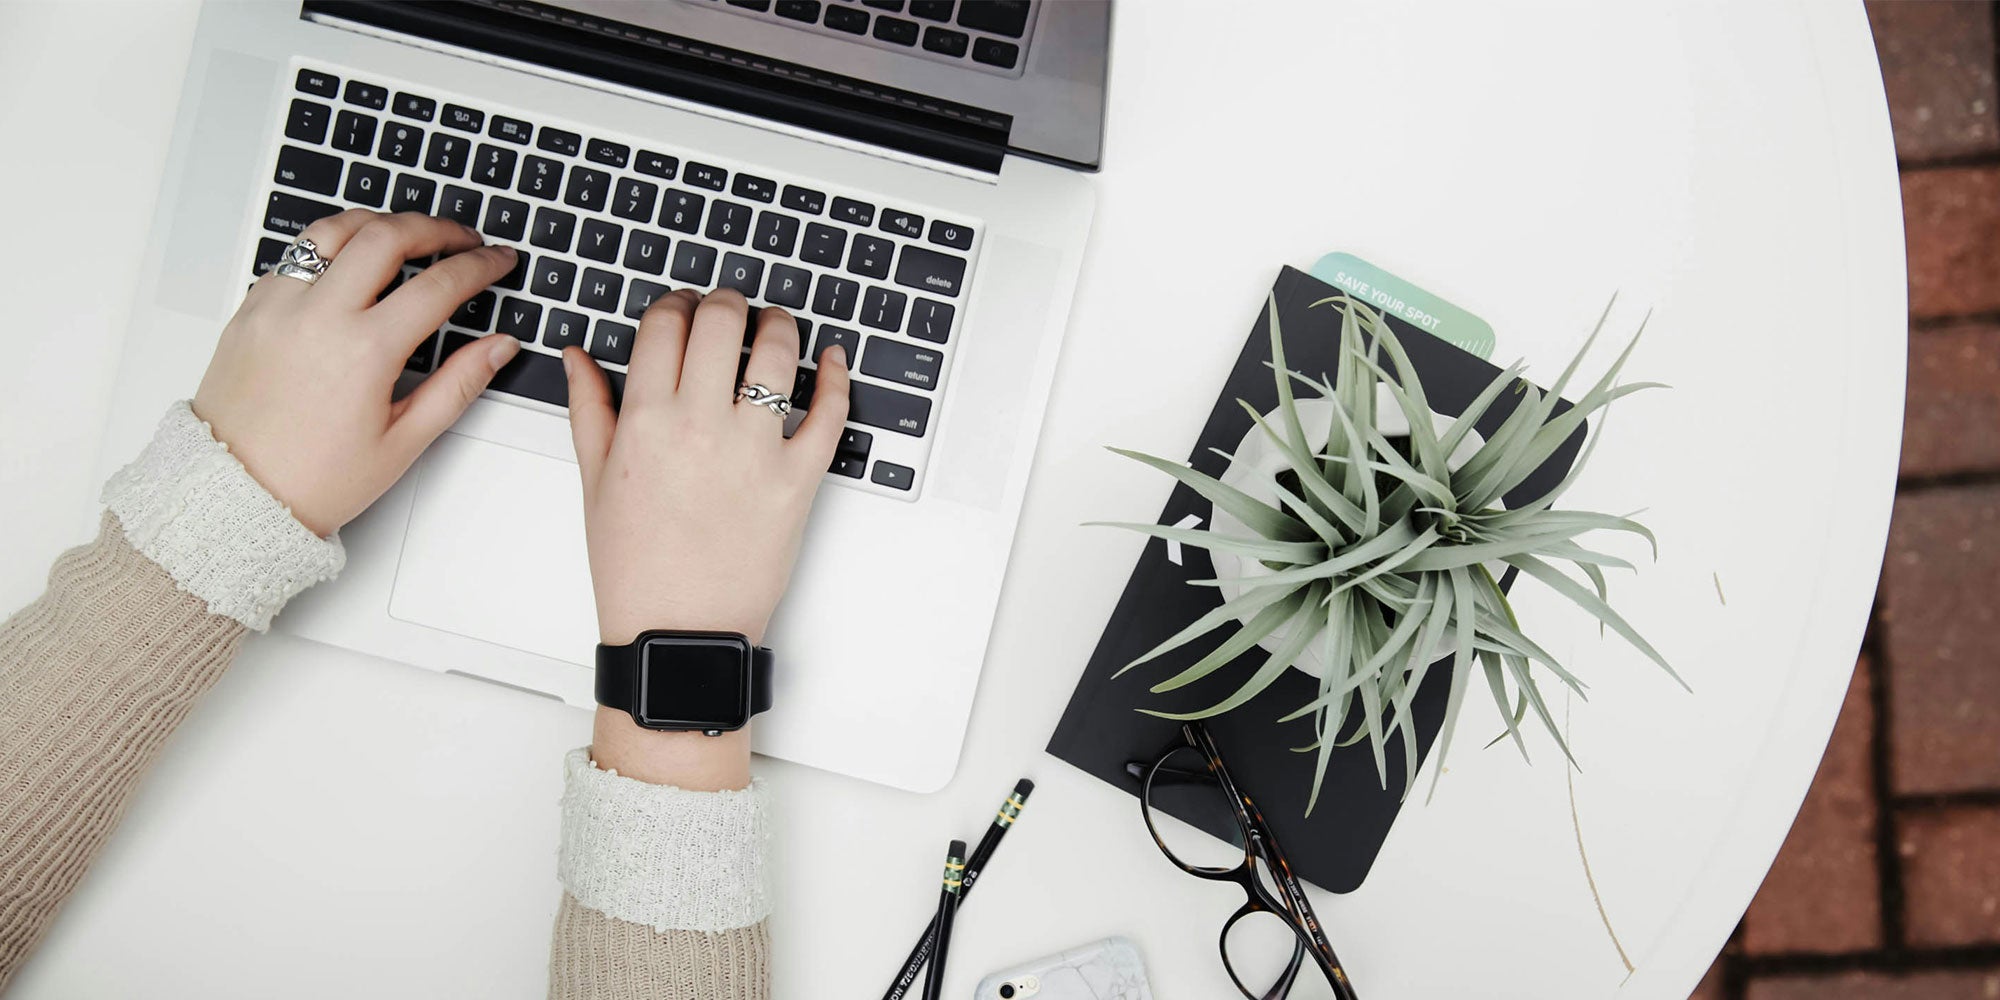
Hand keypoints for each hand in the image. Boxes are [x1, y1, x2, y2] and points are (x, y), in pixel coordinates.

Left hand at [193, 210, 521, 535]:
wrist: (234, 494)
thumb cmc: (314, 479)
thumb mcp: (403, 441)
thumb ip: (458, 384)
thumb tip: (498, 347)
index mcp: (363, 351)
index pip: (438, 285)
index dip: (479, 265)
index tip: (497, 260)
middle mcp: (318, 316)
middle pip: (387, 235)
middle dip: (435, 228)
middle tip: (462, 238)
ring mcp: (278, 306)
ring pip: (334, 229)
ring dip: (379, 223)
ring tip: (406, 234)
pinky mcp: (251, 308)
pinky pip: (296, 255)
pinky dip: (332, 248)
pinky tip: (352, 264)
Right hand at [564, 288, 849, 646]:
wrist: (678, 632)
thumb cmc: (635, 566)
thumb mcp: (595, 482)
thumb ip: (589, 408)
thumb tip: (578, 356)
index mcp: (645, 422)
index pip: (665, 325)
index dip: (676, 303)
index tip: (683, 308)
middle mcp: (700, 427)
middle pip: (721, 322)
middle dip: (726, 302)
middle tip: (729, 308)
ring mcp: (754, 452)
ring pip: (778, 353)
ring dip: (779, 325)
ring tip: (774, 327)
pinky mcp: (799, 480)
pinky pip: (829, 413)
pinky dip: (837, 378)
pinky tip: (832, 360)